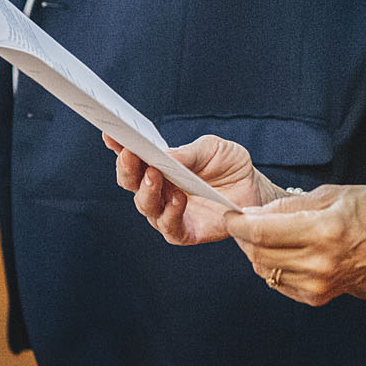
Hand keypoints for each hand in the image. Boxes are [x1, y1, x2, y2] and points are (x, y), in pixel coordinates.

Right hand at [110, 133, 271, 245]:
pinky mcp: (184, 232)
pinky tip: (177, 199)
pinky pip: (169, 227)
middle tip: (131, 154)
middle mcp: (157, 190)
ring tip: (155, 175)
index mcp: (159, 165)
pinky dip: (170, 214)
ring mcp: (168, 212)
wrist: (254, 190)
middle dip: (128, 168)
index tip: (110, 133)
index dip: (118, 146)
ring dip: (147, 191)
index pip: (132, 156)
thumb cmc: (229, 165)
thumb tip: (164, 154)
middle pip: (131, 182)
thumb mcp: (213, 149)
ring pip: (146, 206)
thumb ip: (189, 153)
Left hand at [225, 186, 365, 307]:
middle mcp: (318, 261)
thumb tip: (256, 212)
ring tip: (266, 235)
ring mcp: (317, 283)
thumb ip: (292, 204)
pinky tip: (284, 251)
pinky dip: (273, 266)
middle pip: (258, 253)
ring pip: (265, 269)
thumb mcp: (335, 194)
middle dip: (244, 237)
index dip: (239, 223)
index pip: (263, 232)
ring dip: (257, 252)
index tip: (231, 214)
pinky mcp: (316, 297)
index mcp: (323, 230)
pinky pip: (278, 282)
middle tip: (245, 222)